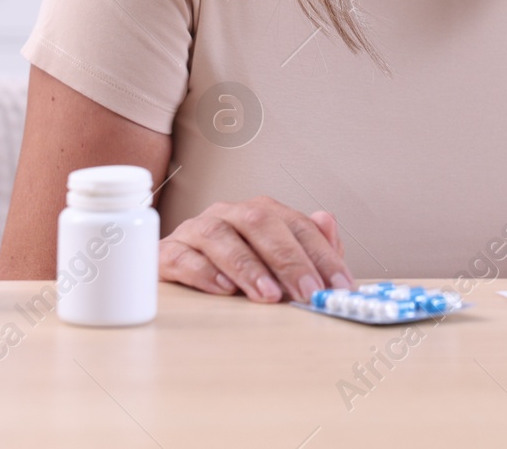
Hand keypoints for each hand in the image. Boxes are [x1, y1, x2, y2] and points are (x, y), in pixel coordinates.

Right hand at [158, 196, 353, 302]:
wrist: (180, 271)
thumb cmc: (235, 268)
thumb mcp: (278, 262)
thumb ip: (308, 246)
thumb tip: (327, 222)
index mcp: (260, 213)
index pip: (298, 226)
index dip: (322, 255)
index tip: (338, 285)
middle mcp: (228, 214)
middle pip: (259, 223)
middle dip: (288, 259)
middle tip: (306, 291)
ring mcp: (196, 231)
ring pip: (220, 236)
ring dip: (247, 266)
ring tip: (267, 294)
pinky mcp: (168, 253)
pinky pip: (182, 256)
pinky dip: (203, 272)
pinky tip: (223, 289)